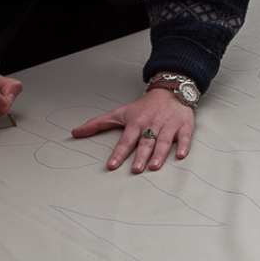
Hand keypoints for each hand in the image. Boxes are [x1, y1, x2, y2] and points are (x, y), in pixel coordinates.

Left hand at [71, 88, 193, 172]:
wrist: (170, 91)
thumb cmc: (144, 107)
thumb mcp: (120, 113)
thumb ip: (98, 124)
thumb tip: (74, 132)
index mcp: (136, 122)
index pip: (126, 140)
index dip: (119, 153)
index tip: (112, 165)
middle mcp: (152, 124)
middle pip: (145, 142)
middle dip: (140, 156)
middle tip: (135, 169)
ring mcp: (169, 124)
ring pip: (164, 140)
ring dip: (160, 154)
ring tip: (154, 167)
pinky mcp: (184, 125)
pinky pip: (184, 136)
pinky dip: (183, 145)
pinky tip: (181, 155)